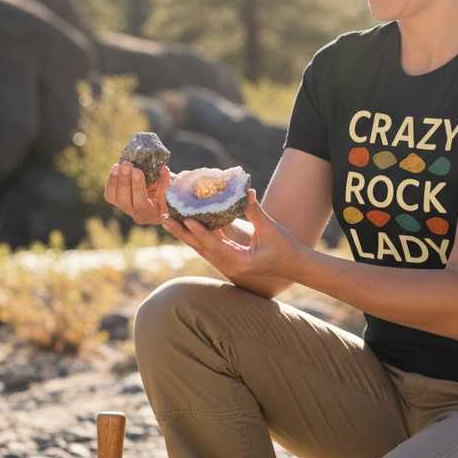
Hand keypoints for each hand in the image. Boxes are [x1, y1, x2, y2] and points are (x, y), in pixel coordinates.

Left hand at [103, 162, 170, 225]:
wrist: (160, 196)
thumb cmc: (169, 192)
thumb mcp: (172, 188)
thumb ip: (167, 181)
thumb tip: (163, 169)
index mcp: (153, 214)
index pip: (141, 203)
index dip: (137, 187)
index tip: (138, 170)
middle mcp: (138, 215)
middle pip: (125, 201)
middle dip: (124, 181)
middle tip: (127, 164)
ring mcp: (127, 210)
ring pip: (114, 199)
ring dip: (115, 180)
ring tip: (118, 166)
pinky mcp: (118, 203)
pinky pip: (110, 195)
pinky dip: (111, 181)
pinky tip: (115, 168)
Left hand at [161, 188, 301, 280]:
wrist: (293, 265)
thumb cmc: (285, 248)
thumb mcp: (271, 229)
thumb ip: (256, 212)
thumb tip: (246, 191)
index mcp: (240, 262)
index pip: (215, 246)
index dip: (200, 232)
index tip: (186, 219)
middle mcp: (230, 265)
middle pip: (201, 248)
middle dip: (183, 233)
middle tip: (165, 218)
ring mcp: (228, 264)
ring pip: (202, 248)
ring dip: (185, 234)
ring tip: (168, 220)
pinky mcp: (229, 259)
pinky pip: (209, 246)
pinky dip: (198, 235)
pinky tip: (187, 222)